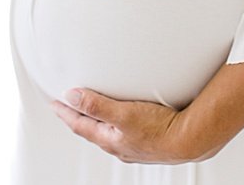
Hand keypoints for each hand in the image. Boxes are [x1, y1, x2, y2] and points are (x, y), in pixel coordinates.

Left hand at [52, 89, 211, 163]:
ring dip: (99, 121)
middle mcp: (118, 145)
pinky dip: (119, 124)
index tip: (54, 103)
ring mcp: (133, 146)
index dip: (65, 113)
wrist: (189, 140)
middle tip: (69, 107)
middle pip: (92, 130)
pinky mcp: (148, 142)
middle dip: (79, 118)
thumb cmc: (159, 129)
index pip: (79, 125)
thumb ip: (97, 105)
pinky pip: (126, 132)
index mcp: (108, 139)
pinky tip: (128, 119)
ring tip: (96, 111)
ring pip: (109, 132)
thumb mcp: (123, 114)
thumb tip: (71, 97)